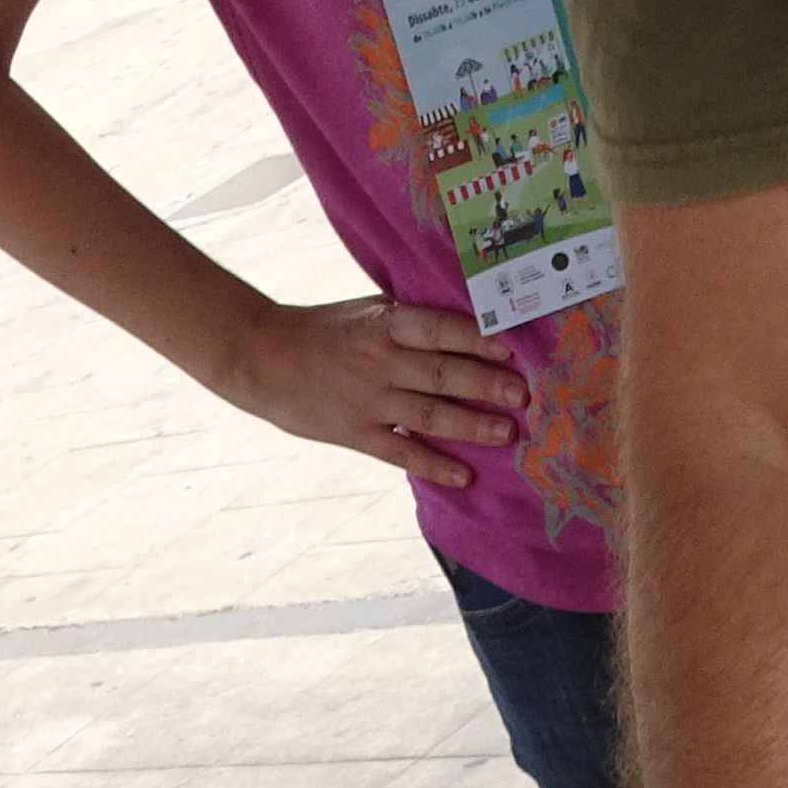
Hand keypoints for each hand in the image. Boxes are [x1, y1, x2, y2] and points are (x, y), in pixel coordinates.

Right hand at [212, 296, 524, 490]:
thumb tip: (466, 325)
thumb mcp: (366, 311)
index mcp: (384, 323)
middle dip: (486, 385)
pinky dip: (434, 464)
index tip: (511, 349)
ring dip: (471, 425)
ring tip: (507, 433)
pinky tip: (464, 475)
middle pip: (442, 374)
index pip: (440, 330)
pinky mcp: (355, 433)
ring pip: (429, 414)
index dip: (477, 339)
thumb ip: (409, 321)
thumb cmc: (323, 330)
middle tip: (523, 396)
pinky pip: (401, 452)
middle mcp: (380, 362)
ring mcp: (368, 401)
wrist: (263, 357)